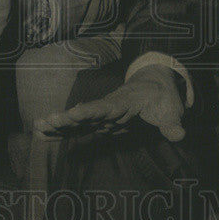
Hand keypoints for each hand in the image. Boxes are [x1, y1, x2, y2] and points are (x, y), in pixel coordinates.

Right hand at [34, 64, 185, 141]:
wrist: (154, 85)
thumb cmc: (162, 96)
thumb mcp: (171, 108)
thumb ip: (173, 122)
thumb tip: (180, 134)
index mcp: (125, 102)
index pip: (106, 107)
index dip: (91, 111)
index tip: (76, 112)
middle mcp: (109, 107)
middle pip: (85, 113)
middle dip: (67, 118)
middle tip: (46, 120)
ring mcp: (102, 114)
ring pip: (78, 120)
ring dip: (60, 124)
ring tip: (39, 127)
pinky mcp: (99, 122)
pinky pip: (79, 127)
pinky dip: (62, 130)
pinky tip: (44, 133)